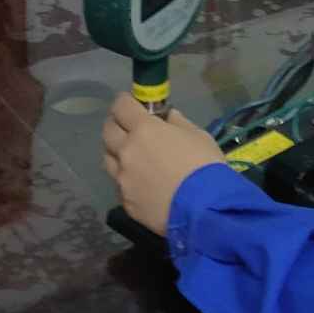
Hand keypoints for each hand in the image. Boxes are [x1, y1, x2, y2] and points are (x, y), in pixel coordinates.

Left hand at [103, 94, 227, 234]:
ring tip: (130, 155)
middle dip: (115, 124)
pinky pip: (119, 183)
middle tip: (126, 126)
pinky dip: (126, 178)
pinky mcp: (125, 201)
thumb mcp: (198, 136)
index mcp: (144, 129)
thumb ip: (178, 123)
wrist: (204, 210)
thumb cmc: (205, 166)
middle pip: (108, 131)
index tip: (130, 103)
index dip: (125, 102)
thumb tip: (168, 117)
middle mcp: (127, 151)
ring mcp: (123, 178)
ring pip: (108, 158)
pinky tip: (139, 182)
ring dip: (116, 152)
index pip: (122, 106)